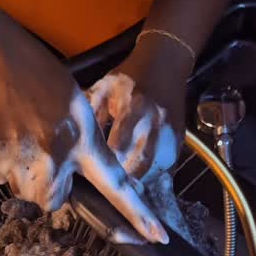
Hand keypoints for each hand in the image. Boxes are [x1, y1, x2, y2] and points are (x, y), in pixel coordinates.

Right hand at [0, 23, 167, 242]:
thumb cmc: (42, 79)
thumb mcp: (77, 107)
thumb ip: (82, 146)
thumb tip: (74, 181)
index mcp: (84, 140)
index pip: (116, 185)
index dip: (137, 214)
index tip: (158, 238)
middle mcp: (57, 155)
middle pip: (53, 203)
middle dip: (49, 188)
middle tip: (44, 156)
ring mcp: (23, 158)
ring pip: (25, 193)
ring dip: (24, 176)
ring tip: (24, 140)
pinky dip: (2, 164)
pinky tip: (6, 136)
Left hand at [86, 32, 190, 179]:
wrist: (165, 64)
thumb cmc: (129, 78)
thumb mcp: (105, 87)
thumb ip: (92, 113)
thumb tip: (76, 142)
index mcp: (133, 107)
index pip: (119, 145)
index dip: (107, 165)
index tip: (93, 176)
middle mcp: (155, 123)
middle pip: (139, 164)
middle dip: (123, 181)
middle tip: (107, 191)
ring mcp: (170, 134)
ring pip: (154, 170)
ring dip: (138, 183)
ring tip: (122, 190)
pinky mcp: (179, 141)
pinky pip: (167, 168)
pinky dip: (152, 178)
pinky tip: (139, 183)